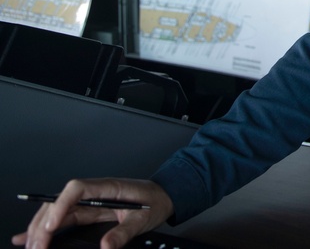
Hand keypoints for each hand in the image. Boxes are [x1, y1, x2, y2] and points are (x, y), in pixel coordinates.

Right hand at [11, 178, 173, 248]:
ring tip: (30, 246)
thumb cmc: (154, 201)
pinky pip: (62, 219)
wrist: (163, 196)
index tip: (52, 225)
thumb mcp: (143, 219)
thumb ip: (124, 232)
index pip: (76, 189)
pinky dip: (45, 228)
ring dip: (41, 228)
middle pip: (60, 202)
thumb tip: (105, 246)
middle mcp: (94, 192)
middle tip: (36, 245)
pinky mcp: (87, 211)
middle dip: (44, 223)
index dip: (60, 205)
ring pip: (56, 211)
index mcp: (107, 187)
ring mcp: (88, 201)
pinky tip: (27, 238)